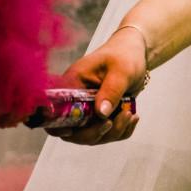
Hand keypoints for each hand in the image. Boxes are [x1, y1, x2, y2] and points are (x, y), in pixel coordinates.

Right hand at [47, 28, 146, 144]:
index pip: (54, 110)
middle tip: (116, 119)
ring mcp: (89, 110)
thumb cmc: (125, 55)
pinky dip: (121, 131)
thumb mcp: (121, 70)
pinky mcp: (101, 116)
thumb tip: (101, 113)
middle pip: (74, 132)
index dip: (57, 126)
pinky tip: (133, 117)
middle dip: (95, 133)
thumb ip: (111, 90)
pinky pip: (108, 134)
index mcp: (73, 84)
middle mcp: (76, 100)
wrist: (136, 54)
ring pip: (92, 136)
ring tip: (130, 114)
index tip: (72, 130)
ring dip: (113, 132)